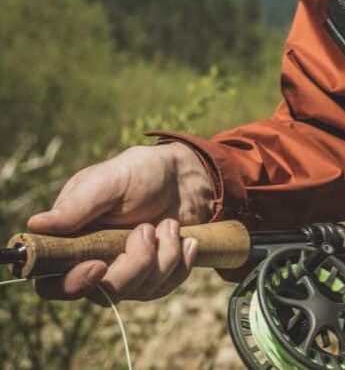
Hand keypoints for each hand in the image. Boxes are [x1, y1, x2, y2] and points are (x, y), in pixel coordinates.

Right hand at [27, 143, 215, 303]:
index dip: (73, 284)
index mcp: (70, 240)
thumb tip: (36, 225)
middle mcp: (93, 262)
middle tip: (148, 228)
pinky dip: (180, 264)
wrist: (185, 178)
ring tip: (170, 224)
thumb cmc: (140, 172)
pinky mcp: (153, 276)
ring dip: (163, 256)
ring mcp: (125, 272)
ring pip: (138, 291)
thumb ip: (77, 205)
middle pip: (102, 293)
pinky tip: (187, 241)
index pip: (53, 284)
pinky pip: (164, 287)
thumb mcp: (110, 180)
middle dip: (134, 264)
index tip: (98, 266)